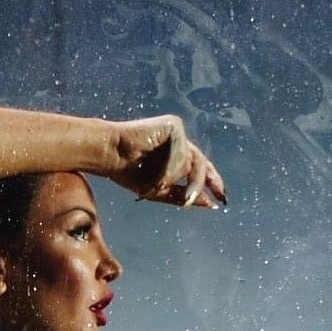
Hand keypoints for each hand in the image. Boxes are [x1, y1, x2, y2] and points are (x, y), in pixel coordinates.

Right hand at [106, 114, 226, 209]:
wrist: (110, 153)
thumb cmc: (128, 171)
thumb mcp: (158, 190)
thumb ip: (182, 196)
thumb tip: (210, 204)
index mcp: (176, 155)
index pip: (201, 168)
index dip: (212, 182)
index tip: (221, 199)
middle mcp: (179, 142)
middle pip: (201, 165)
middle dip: (203, 183)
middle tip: (208, 197)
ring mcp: (178, 133)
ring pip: (189, 164)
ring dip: (171, 179)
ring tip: (153, 185)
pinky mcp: (174, 126)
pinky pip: (181, 154)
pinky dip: (170, 168)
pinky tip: (156, 174)